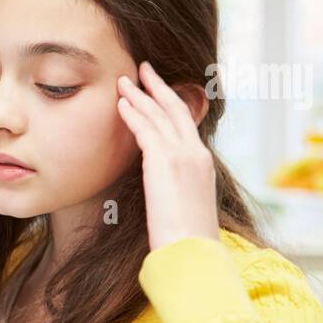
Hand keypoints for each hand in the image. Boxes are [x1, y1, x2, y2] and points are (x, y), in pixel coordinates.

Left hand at [116, 61, 219, 251]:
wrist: (193, 253)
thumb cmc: (187, 240)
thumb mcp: (186, 207)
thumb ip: (175, 189)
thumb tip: (164, 193)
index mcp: (202, 163)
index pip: (184, 124)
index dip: (169, 103)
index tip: (156, 90)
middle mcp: (195, 153)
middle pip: (174, 109)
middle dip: (156, 86)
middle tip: (141, 69)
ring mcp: (182, 156)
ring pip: (158, 115)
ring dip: (139, 95)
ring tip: (122, 81)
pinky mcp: (164, 163)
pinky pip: (145, 130)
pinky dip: (133, 114)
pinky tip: (120, 104)